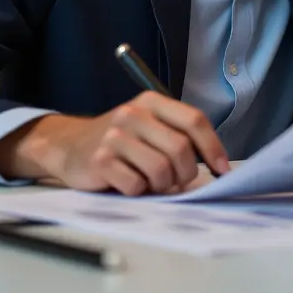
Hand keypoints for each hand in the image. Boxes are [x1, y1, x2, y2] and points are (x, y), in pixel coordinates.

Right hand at [0, 91, 230, 195]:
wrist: (70, 146)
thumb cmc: (121, 141)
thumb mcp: (149, 126)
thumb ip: (178, 136)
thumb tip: (217, 165)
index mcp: (151, 101)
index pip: (194, 120)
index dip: (213, 148)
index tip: (223, 170)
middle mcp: (133, 113)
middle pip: (181, 149)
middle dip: (186, 174)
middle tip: (177, 182)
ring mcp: (115, 136)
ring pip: (161, 171)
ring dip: (161, 185)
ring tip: (150, 182)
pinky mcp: (100, 160)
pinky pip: (136, 185)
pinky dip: (138, 191)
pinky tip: (128, 183)